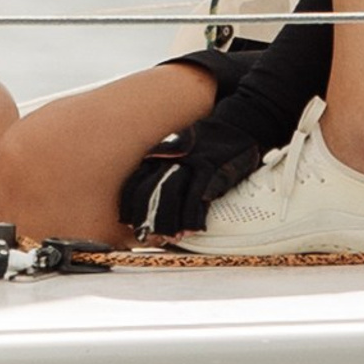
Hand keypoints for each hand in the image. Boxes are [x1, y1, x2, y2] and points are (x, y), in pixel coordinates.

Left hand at [118, 102, 272, 238]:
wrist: (234, 125)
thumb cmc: (204, 146)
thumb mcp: (176, 155)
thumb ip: (162, 173)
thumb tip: (150, 204)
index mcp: (157, 155)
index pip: (134, 184)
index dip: (130, 208)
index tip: (129, 224)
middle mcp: (168, 157)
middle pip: (149, 193)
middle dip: (147, 219)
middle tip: (149, 238)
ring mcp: (188, 161)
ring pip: (169, 196)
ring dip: (168, 222)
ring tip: (171, 238)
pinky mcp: (209, 167)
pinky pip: (196, 196)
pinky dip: (192, 216)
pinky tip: (191, 229)